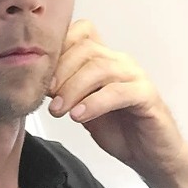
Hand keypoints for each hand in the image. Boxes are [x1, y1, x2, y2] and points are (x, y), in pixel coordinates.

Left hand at [47, 19, 187, 177]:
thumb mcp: (82, 107)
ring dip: (73, 89)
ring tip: (60, 110)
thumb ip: (64, 90)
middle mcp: (120, 62)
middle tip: (48, 97)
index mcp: (104, 59)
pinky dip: (94, 103)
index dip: (59, 47)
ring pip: (100, 68)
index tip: (42, 74)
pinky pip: (118, 91)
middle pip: (85, 49)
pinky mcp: (147, 96)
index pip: (81, 32)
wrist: (150, 156)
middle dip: (60, 72)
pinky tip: (80, 116)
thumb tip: (36, 80)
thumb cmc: (119, 130)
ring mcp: (135, 76)